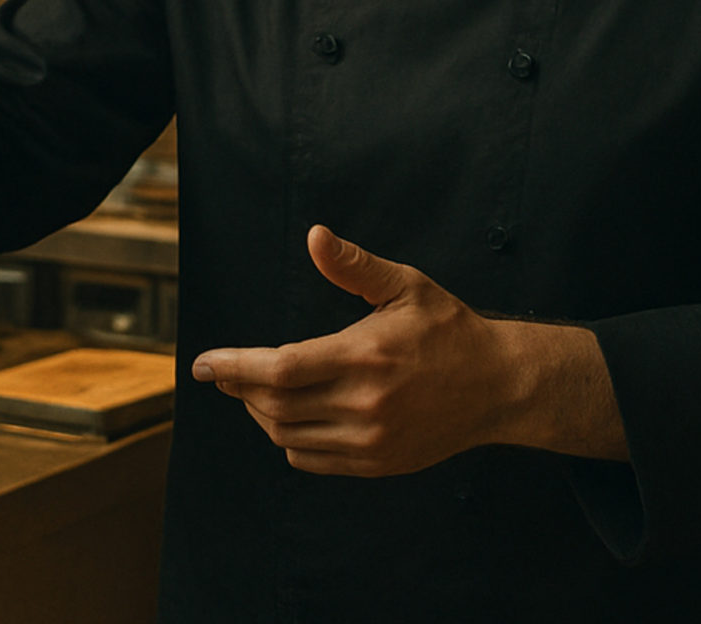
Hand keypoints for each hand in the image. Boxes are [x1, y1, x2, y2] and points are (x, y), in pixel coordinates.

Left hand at [190, 225, 517, 476]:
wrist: (498, 386)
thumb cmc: (448, 328)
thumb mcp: (405, 286)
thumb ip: (354, 265)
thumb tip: (313, 236)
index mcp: (365, 356)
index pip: (279, 368)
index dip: (233, 367)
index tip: (203, 364)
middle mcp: (364, 404)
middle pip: (273, 406)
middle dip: (240, 389)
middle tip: (226, 372)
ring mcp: (370, 441)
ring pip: (287, 436)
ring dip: (260, 414)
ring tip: (255, 391)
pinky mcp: (376, 464)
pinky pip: (311, 459)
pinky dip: (287, 441)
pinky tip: (288, 417)